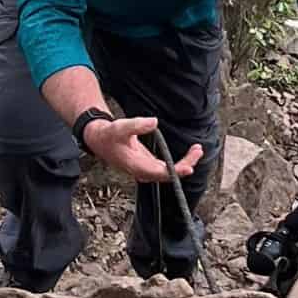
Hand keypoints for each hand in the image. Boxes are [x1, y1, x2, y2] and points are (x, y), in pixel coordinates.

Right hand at [82, 114, 203, 185]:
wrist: (100, 141)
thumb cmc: (109, 135)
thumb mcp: (120, 127)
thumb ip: (136, 125)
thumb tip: (154, 122)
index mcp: (136, 166)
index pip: (160, 173)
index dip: (175, 171)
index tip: (189, 167)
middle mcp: (143, 171)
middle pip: (168, 175)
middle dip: (186, 164)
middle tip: (198, 150)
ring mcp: (146, 170)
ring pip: (169, 172)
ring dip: (185, 163)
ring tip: (197, 150)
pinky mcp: (149, 166)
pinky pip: (167, 168)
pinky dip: (179, 162)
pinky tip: (189, 154)